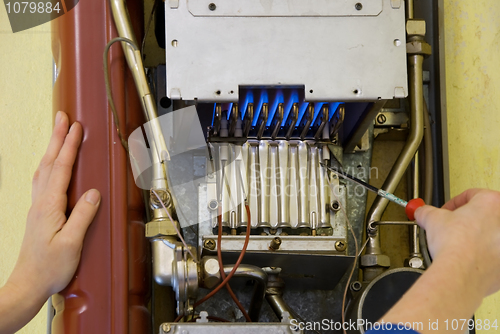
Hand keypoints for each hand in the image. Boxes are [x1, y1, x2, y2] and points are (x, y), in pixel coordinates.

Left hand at [6, 111, 99, 303]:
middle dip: (57, 138)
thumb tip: (93, 192)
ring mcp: (38, 207)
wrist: (29, 283)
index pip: (61, 169)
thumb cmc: (50, 267)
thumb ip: (82, 216)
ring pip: (44, 169)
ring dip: (52, 148)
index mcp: (49, 206)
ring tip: (59, 134)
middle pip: (49, 163)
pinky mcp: (39, 213)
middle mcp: (40, 203)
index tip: (76, 128)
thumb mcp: (72, 243)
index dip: (69, 146)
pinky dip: (49, 165)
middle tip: (63, 118)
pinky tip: (52, 165)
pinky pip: (43, 180)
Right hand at [415, 188, 499, 296]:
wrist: (460, 273)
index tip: (446, 212)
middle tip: (452, 226)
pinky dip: (481, 256)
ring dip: (475, 237)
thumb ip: (426, 211)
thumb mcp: (432, 219)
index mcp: (491, 203)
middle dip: (467, 220)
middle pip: (484, 215)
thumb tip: (422, 212)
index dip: (454, 203)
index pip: (472, 195)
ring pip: (489, 235)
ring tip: (458, 244)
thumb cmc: (456, 245)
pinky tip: (466, 258)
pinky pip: (492, 255)